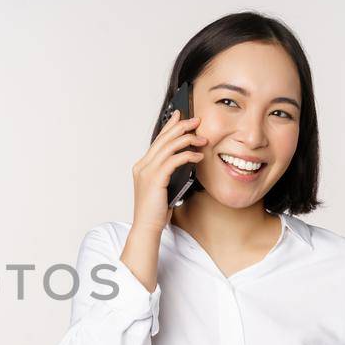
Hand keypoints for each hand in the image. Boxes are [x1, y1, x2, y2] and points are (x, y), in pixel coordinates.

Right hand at [129, 110, 205, 231]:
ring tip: (202, 138)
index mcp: (142, 166)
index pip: (158, 140)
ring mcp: (146, 171)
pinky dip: (187, 155)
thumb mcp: (163, 188)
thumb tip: (184, 161)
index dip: (169, 126)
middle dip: (181, 126)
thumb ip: (169, 173)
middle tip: (197, 120)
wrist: (147, 228)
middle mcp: (142, 166)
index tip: (180, 115)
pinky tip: (198, 156)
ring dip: (187, 139)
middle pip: (163, 138)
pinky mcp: (155, 179)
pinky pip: (173, 160)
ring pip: (168, 146)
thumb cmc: (156, 211)